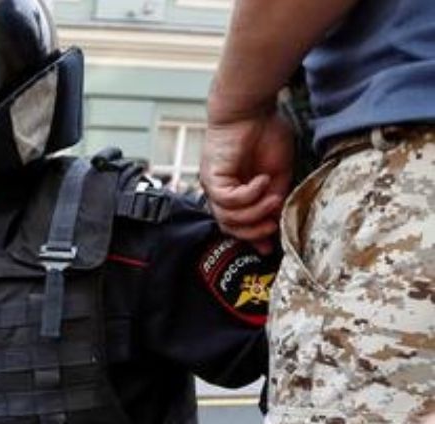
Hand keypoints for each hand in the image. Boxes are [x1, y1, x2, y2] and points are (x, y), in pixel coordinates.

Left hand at [200, 108, 293, 252]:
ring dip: (254, 212)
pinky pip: (227, 199)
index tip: (271, 247)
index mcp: (236, 192)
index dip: (253, 238)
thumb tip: (279, 221)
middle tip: (273, 223)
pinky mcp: (212, 177)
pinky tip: (262, 180)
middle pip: (229, 227)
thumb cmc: (266, 134)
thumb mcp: (278, 173)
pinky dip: (248, 195)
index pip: (238, 224)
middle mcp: (221, 192)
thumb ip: (275, 197)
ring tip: (273, 197)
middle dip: (254, 231)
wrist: (251, 109)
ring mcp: (214, 186)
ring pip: (227, 218)